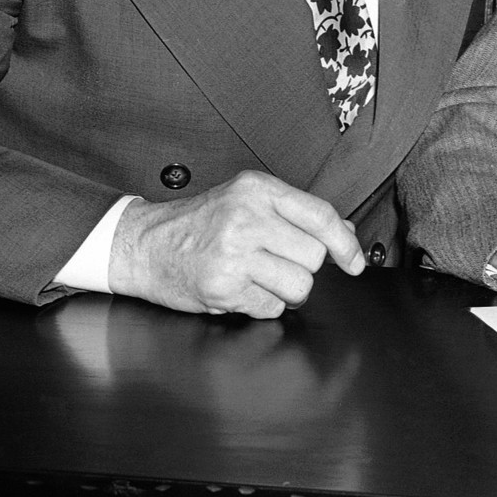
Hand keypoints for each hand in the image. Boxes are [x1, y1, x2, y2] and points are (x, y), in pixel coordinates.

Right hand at [108, 170, 364, 316]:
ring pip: (299, 286)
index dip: (345, 244)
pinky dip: (261, 305)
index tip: (354, 262)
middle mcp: (246, 217)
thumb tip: (345, 233)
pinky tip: (238, 288)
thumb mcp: (245, 201)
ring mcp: (234, 253)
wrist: (141, 245)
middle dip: (300, 267)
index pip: (321, 217)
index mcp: (257, 189)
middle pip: (313, 257)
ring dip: (285, 290)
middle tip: (271, 262)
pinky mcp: (223, 286)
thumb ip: (295, 214)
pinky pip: (271, 307)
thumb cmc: (198, 225)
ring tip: (257, 277)